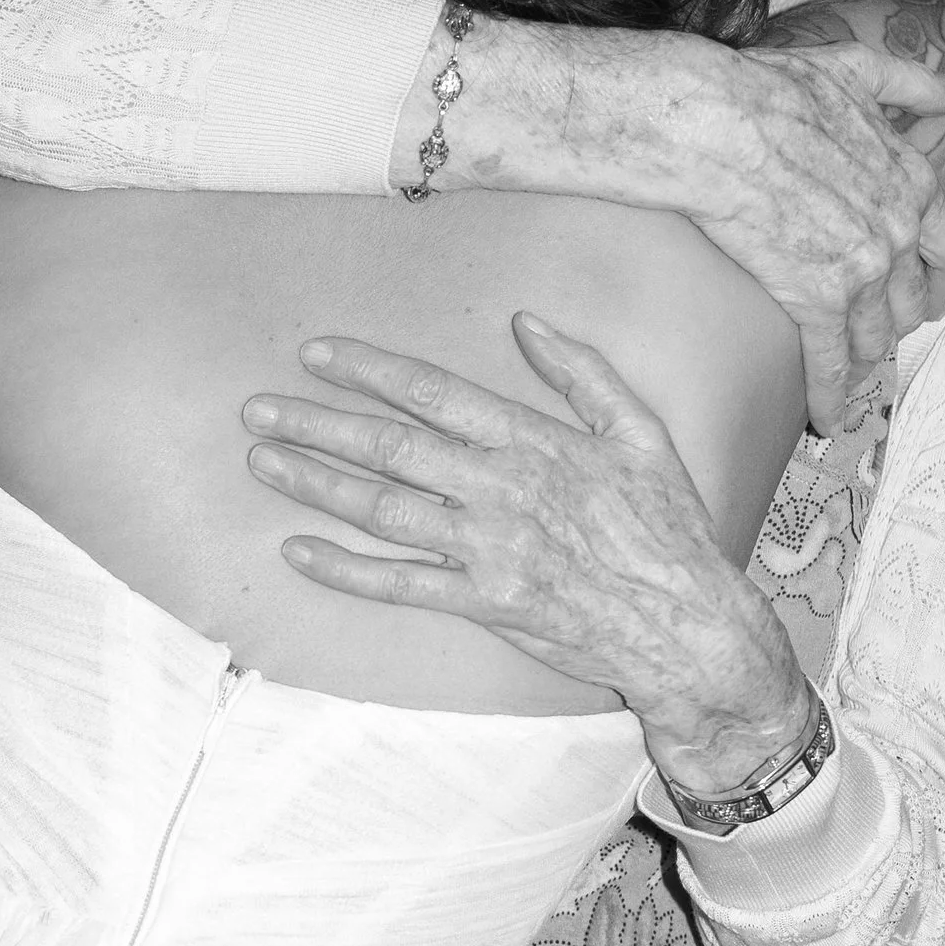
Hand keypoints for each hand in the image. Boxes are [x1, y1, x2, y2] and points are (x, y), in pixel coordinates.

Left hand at [241, 315, 811, 784]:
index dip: (368, 370)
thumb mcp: (642, 431)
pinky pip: (400, 584)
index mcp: (535, 440)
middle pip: (390, 447)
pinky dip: (345, 568)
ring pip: (383, 510)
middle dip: (317, 424)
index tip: (316, 354)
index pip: (433, 392)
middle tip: (257, 410)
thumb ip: (584, 372)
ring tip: (263, 463)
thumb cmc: (669, 526)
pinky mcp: (485, 603)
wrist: (687, 623)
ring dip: (315, 485)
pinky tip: (298, 550)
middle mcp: (502, 489)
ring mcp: (489, 549)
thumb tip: (527, 321)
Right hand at [647, 38, 944, 429]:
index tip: (935, 287)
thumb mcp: (857, 71)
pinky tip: (823, 417)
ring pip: (876, 336)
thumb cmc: (775, 92)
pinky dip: (829, 395)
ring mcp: (861, 273)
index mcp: (912, 182)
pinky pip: (829, 363)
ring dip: (864, 357)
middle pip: (918, 299)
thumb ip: (914, 84)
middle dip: (905, 318)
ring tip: (850, 370)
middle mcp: (899, 234)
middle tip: (887, 330)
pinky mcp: (816, 302)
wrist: (719, 127)